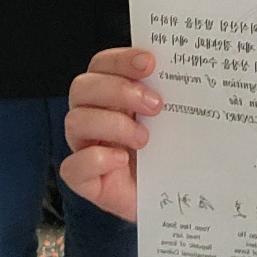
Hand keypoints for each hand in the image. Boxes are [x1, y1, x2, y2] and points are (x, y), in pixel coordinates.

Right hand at [60, 48, 161, 221]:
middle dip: (118, 90)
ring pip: (75, 121)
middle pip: (83, 87)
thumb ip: (172, 95)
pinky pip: (72, 167)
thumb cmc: (170, 153)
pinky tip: (121, 160)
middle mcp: (94, 115)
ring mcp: (86, 147)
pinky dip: (96, 159)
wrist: (173, 197)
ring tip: (144, 138)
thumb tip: (185, 71)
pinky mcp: (85, 181)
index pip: (102, 64)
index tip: (150, 63)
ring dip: (112, 124)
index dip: (121, 59)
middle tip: (155, 104)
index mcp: (112, 94)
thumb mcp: (174, 119)